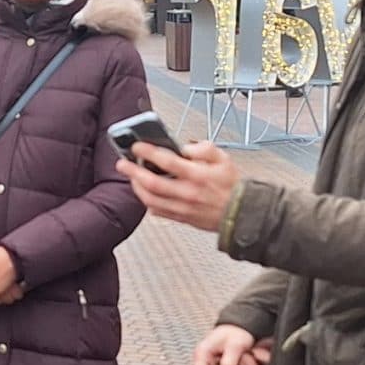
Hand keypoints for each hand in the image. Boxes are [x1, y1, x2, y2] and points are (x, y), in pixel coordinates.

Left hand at [119, 141, 241, 232]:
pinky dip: (147, 202)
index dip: (149, 152)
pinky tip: (145, 192)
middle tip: (122, 163)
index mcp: (198, 175)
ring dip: (137, 187)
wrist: (242, 213)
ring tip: (131, 177)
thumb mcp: (223, 159)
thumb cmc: (232, 186)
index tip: (137, 146)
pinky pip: (158, 212)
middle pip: (153, 183)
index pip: (168, 162)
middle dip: (133, 172)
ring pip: (151, 199)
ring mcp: (183, 208)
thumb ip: (203, 148)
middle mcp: (188, 193)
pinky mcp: (182, 218)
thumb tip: (183, 147)